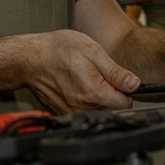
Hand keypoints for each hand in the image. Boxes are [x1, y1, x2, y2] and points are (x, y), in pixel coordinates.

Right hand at [17, 31, 138, 114]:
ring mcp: (71, 113)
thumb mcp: (94, 52)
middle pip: (112, 109)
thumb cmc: (58, 50)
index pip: (126, 103)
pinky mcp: (63, 113)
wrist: (29, 58)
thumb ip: (116, 72)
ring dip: (97, 98)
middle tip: (98, 75)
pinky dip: (84, 101)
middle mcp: (83, 109)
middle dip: (112, 94)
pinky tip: (75, 85)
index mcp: (94, 94)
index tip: (117, 79)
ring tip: (85, 79)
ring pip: (98, 111)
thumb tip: (134, 84)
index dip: (126, 90)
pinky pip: (83, 111)